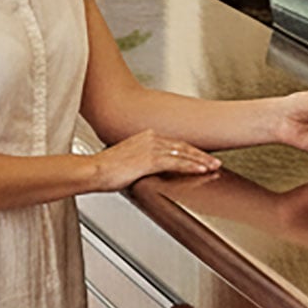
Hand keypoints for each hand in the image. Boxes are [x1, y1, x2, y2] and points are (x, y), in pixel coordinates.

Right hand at [88, 130, 222, 191]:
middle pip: (182, 146)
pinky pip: (177, 162)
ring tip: (213, 167)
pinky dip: (192, 166)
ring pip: (183, 153)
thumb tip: (147, 170)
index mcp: (144, 136)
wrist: (93, 171)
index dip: (190, 150)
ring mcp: (151, 147)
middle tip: (214, 161)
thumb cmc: (104, 169)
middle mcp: (149, 138)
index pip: (174, 143)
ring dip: (201, 161)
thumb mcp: (126, 161)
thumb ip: (141, 162)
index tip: (201, 156)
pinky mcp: (150, 159)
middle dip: (200, 154)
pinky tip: (201, 170)